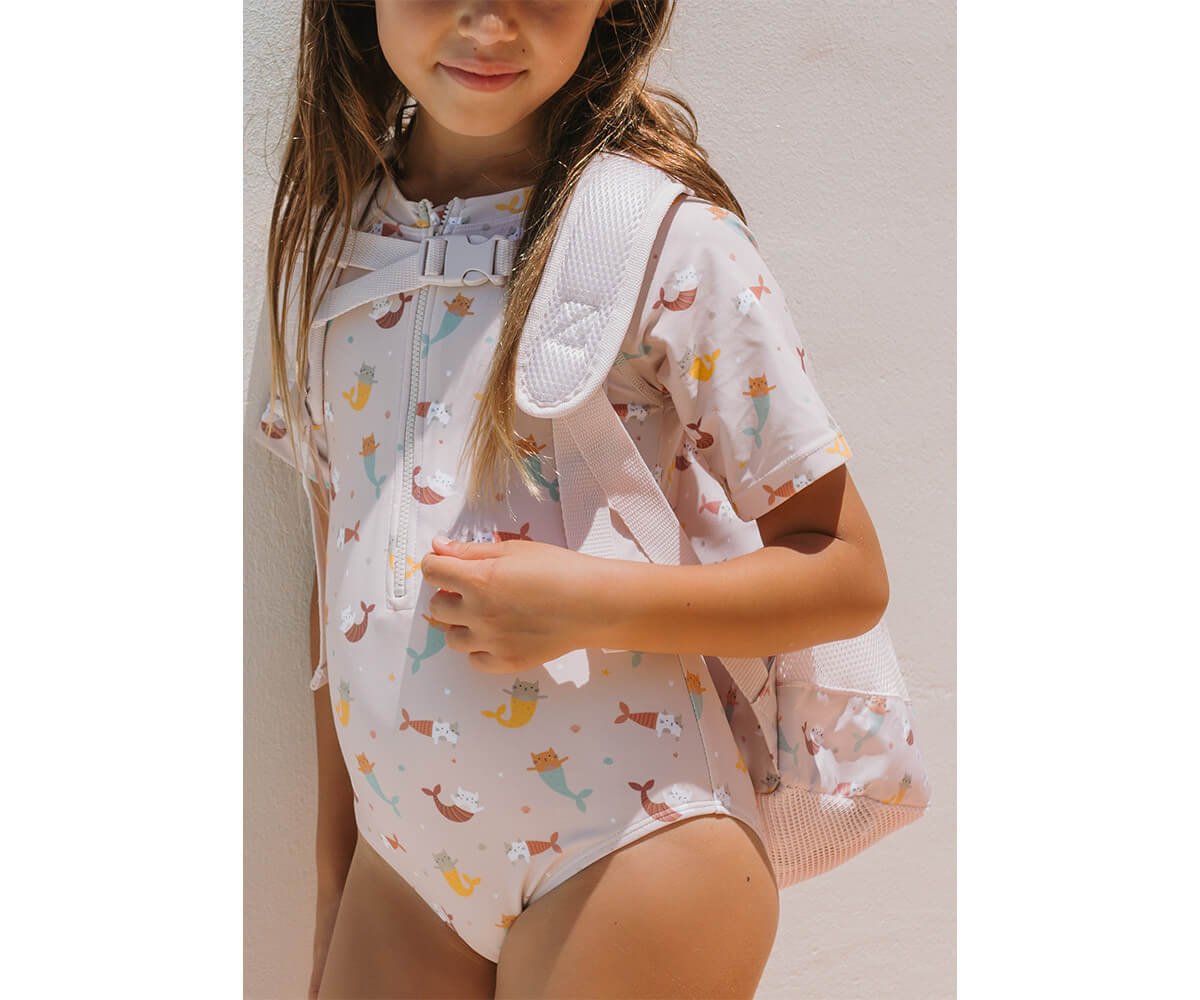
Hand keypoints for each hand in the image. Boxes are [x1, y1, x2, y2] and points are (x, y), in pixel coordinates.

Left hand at [421, 535, 605, 673]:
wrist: (594, 604)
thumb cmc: (558, 568)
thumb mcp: (514, 550)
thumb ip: (471, 551)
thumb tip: (437, 547)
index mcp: (478, 580)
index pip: (432, 572)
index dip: (436, 565)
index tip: (447, 566)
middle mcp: (478, 613)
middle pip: (436, 607)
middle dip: (448, 595)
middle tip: (472, 590)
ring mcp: (490, 642)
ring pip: (451, 638)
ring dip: (460, 624)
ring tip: (484, 615)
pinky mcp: (506, 662)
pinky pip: (474, 661)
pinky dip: (479, 649)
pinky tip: (495, 636)